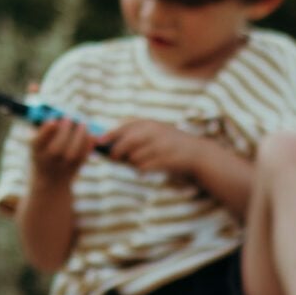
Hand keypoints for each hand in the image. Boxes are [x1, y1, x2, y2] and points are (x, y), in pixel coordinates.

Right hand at [28, 112, 97, 180]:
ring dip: (79, 136)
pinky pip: (83, 156)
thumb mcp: (39, 145)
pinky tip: (90, 134)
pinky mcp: (74, 169)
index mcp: (36, 153)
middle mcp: (48, 162)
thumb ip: (45, 131)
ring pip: (72, 153)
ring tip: (82, 125)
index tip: (53, 121)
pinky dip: (88, 144)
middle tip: (69, 118)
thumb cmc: (43, 156)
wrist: (50, 183)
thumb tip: (56, 115)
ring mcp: (62, 167)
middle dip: (65, 131)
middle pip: (57, 148)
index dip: (46, 132)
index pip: (37, 142)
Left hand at [99, 118, 215, 180]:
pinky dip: (142, 170)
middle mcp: (154, 132)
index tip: (98, 142)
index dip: (109, 134)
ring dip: (133, 163)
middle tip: (114, 158)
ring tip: (141, 163)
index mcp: (150, 124)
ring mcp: (160, 146)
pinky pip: (143, 168)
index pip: (125, 126)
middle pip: (126, 142)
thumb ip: (134, 138)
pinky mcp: (164, 160)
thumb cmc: (170, 146)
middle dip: (116, 152)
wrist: (197, 154)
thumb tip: (109, 150)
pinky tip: (147, 169)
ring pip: (134, 157)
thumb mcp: (155, 134)